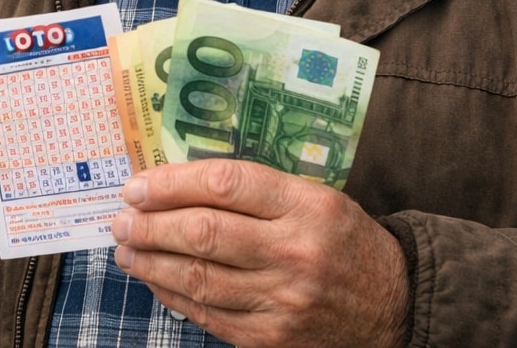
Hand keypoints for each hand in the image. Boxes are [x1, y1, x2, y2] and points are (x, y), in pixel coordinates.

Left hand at [111, 159, 408, 347]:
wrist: (395, 306)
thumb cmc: (345, 241)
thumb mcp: (317, 198)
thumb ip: (258, 190)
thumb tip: (180, 184)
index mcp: (307, 206)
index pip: (226, 184)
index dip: (172, 183)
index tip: (139, 184)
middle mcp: (294, 252)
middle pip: (203, 232)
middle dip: (150, 224)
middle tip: (121, 217)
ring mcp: (282, 301)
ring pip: (197, 277)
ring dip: (150, 261)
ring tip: (126, 248)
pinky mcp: (271, 338)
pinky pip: (207, 314)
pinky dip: (172, 294)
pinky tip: (154, 278)